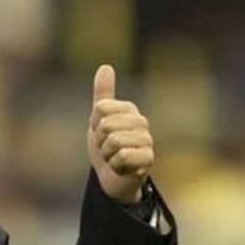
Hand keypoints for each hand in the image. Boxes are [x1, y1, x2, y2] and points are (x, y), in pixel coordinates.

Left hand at [87, 64, 152, 203]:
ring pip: (113, 142)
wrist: (111, 177)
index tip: (101, 133)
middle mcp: (141, 122)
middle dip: (100, 142)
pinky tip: (122, 168)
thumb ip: (103, 94)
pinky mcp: (148, 159)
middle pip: (105, 125)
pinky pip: (122, 157)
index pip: (101, 108)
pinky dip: (115, 166)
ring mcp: (147, 140)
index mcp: (129, 110)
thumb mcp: (98, 119)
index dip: (95, 124)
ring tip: (114, 158)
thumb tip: (106, 66)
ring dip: (107, 155)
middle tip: (108, 149)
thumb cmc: (106, 147)